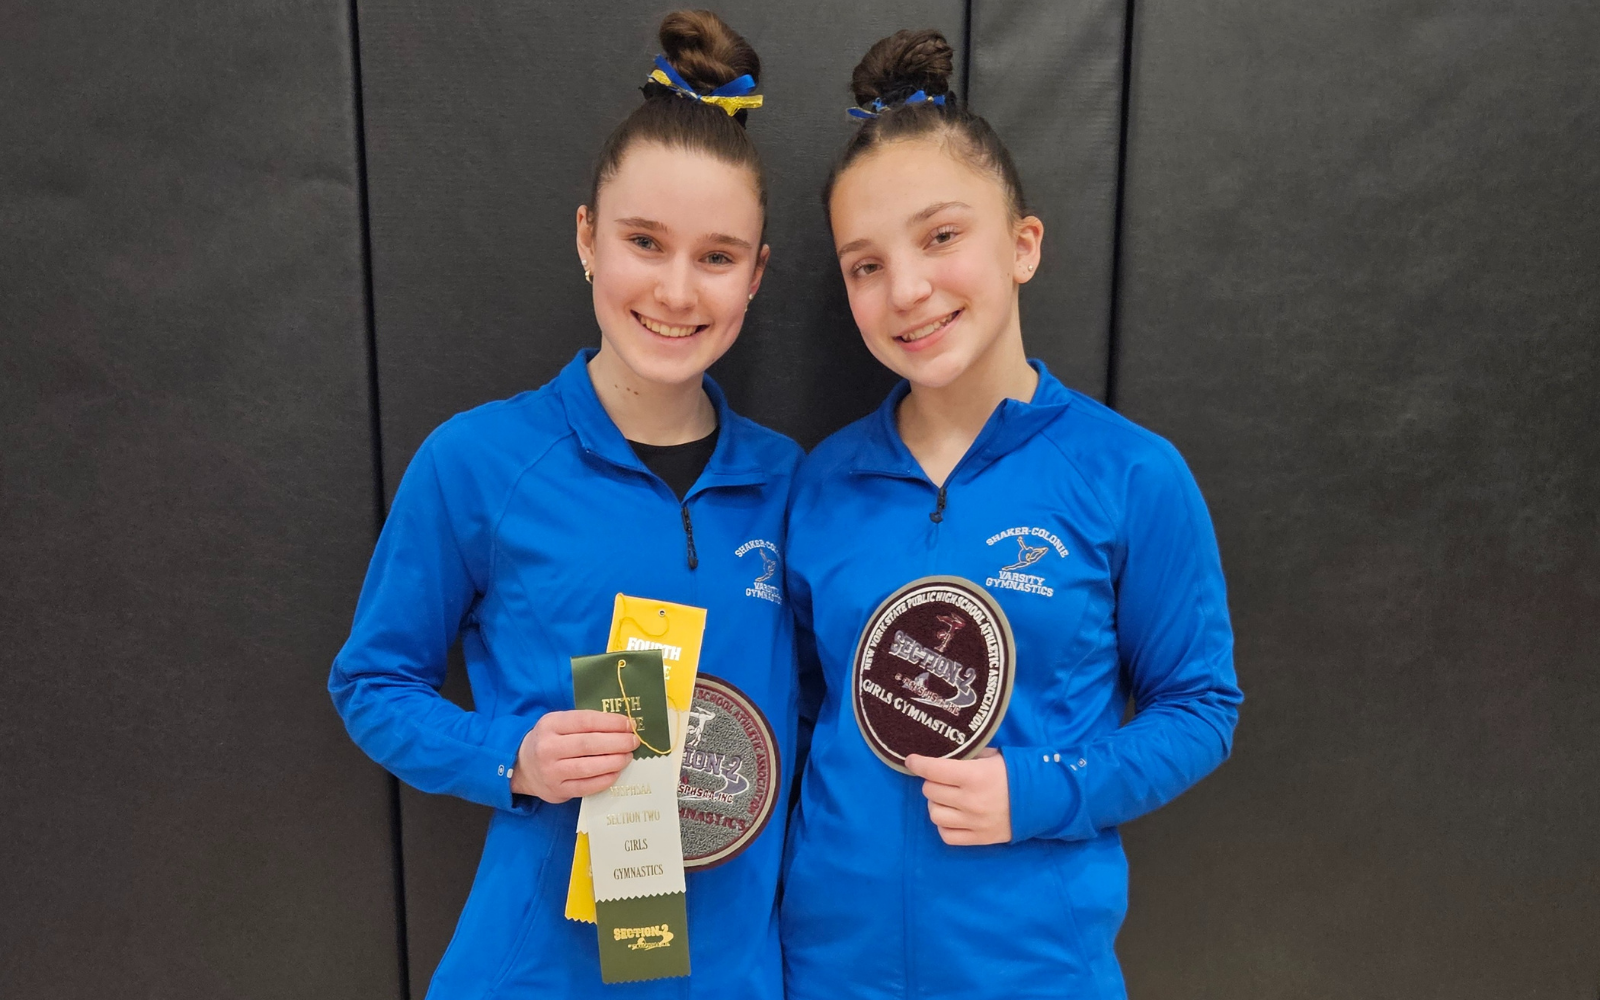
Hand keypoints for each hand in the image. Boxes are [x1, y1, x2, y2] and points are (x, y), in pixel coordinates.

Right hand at [511, 709, 638, 803]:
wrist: (522, 766)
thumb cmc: (550, 740)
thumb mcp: (559, 723)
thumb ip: (585, 723)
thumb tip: (622, 726)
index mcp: (550, 724)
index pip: (585, 721)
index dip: (610, 722)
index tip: (629, 724)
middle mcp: (548, 747)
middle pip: (588, 744)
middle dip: (617, 742)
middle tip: (634, 742)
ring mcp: (551, 772)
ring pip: (588, 767)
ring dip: (613, 762)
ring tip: (628, 757)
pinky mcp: (557, 791)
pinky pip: (586, 786)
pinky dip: (604, 779)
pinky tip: (616, 772)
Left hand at [904, 748, 1010, 845]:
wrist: (1043, 800)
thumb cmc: (1017, 773)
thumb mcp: (993, 756)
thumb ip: (968, 756)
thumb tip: (943, 754)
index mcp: (974, 776)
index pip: (933, 770)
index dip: (918, 763)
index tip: (911, 760)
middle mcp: (971, 801)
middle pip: (930, 791)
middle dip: (932, 781)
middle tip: (941, 778)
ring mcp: (974, 822)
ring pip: (934, 813)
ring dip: (936, 803)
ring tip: (947, 797)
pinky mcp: (979, 838)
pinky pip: (946, 835)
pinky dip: (944, 824)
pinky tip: (952, 815)